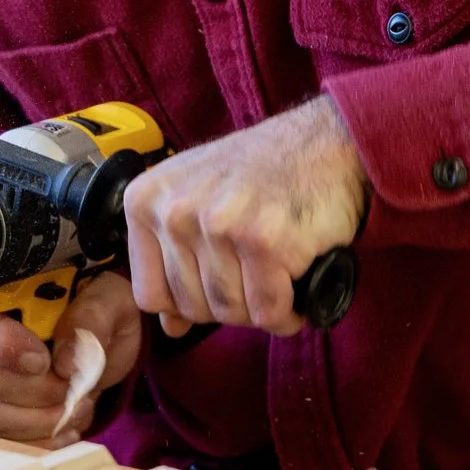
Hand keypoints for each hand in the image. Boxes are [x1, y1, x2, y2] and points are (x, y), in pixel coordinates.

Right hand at [0, 273, 141, 444]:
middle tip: (76, 392)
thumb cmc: (89, 310)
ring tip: (73, 411)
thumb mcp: (108, 298)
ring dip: (40, 422)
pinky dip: (29, 443)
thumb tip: (65, 361)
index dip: (6, 346)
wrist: (82, 340)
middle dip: (41, 394)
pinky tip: (57, 432)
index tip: (47, 361)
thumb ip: (93, 315)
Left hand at [125, 96, 366, 336]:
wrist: (323, 144)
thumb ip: (175, 260)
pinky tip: (296, 285)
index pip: (150, 294)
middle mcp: (175, 211)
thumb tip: (170, 325)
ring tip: (276, 276)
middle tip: (256, 276)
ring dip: (261, 308)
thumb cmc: (260, 172)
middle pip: (192, 307)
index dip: (187, 302)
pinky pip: (268, 311)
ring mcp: (219, 224)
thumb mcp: (199, 200)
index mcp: (146, 201)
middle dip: (230, 305)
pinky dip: (288, 311)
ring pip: (230, 312)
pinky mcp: (264, 241)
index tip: (216, 282)